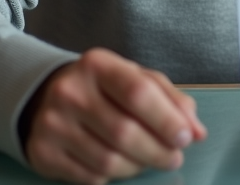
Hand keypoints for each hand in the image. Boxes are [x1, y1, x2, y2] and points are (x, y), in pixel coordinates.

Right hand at [22, 48, 207, 183]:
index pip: (138, 92)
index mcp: (98, 64)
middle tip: (174, 158)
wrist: (47, 96)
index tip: (186, 138)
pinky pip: (88, 177)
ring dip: (137, 167)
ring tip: (147, 161)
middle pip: (124, 132)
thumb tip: (197, 131)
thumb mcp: (136, 80)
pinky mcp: (42, 152)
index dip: (166, 119)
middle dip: (157, 151)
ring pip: (107, 161)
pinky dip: (111, 177)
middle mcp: (69, 90)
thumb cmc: (104, 88)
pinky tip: (118, 164)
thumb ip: (171, 100)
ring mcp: (52, 123)